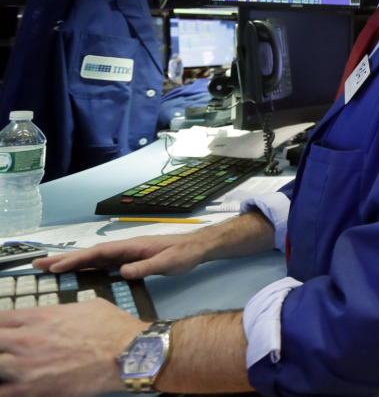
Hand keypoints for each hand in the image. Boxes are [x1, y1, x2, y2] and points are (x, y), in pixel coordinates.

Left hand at [0, 298, 144, 395]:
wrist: (128, 354)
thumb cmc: (114, 329)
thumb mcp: (88, 306)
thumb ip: (64, 310)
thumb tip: (62, 313)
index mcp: (39, 317)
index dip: (0, 325)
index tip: (4, 330)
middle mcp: (26, 340)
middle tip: (6, 349)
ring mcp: (25, 366)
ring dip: (1, 366)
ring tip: (9, 367)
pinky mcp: (31, 390)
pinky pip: (1, 392)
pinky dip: (4, 388)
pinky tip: (11, 386)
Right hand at [33, 233, 211, 278]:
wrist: (197, 247)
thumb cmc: (184, 254)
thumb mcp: (168, 262)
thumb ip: (146, 267)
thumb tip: (123, 271)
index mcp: (131, 246)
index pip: (99, 253)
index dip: (77, 260)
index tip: (58, 267)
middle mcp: (125, 248)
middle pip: (90, 254)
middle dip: (64, 259)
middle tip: (38, 265)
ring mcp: (126, 253)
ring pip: (94, 259)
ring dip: (72, 263)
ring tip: (48, 269)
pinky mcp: (129, 259)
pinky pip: (103, 264)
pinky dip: (86, 268)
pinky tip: (76, 274)